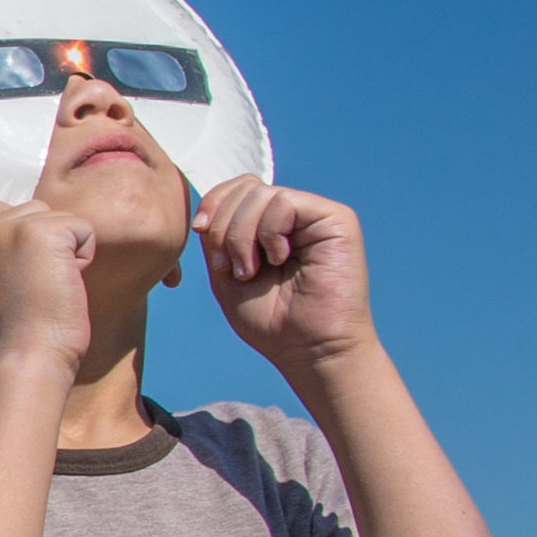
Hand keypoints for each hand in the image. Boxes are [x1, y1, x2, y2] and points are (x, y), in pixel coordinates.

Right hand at [0, 195, 95, 377]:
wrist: (24, 360)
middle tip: (36, 287)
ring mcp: (6, 229)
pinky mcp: (40, 232)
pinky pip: (82, 228)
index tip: (24, 271)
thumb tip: (30, 239)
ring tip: (49, 288)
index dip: (19, 230)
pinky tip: (64, 286)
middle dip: (47, 241)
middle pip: (31, 209)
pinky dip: (85, 257)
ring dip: (66, 250)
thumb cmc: (17, 341)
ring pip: (57, 217)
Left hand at [197, 178, 375, 376]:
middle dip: (224, 226)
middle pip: (244, 188)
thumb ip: (217, 236)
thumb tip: (210, 206)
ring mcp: (316, 215)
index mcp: (270, 226)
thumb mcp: (225, 273)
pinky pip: (285, 202)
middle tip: (231, 267)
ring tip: (250, 270)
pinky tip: (279, 258)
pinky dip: (268, 232)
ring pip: (260, 194)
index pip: (236, 190)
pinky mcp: (337, 219)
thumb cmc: (270, 320)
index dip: (213, 205)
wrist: (308, 348)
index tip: (199, 232)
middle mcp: (295, 216)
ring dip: (241, 235)